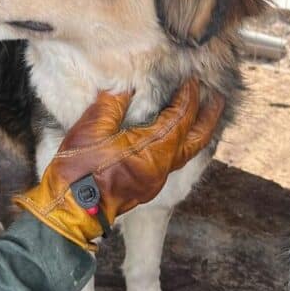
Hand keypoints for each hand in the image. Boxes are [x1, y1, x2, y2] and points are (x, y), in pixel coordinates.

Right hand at [14, 79, 223, 250]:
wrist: (71, 210)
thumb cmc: (78, 170)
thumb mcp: (91, 129)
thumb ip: (111, 104)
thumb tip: (126, 87)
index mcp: (150, 149)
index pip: (180, 117)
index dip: (188, 96)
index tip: (192, 80)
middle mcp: (161, 166)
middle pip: (196, 140)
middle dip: (208, 118)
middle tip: (217, 100)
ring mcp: (155, 180)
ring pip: (186, 153)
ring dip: (196, 132)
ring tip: (201, 117)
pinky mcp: (146, 188)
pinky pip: (173, 162)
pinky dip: (180, 145)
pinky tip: (173, 138)